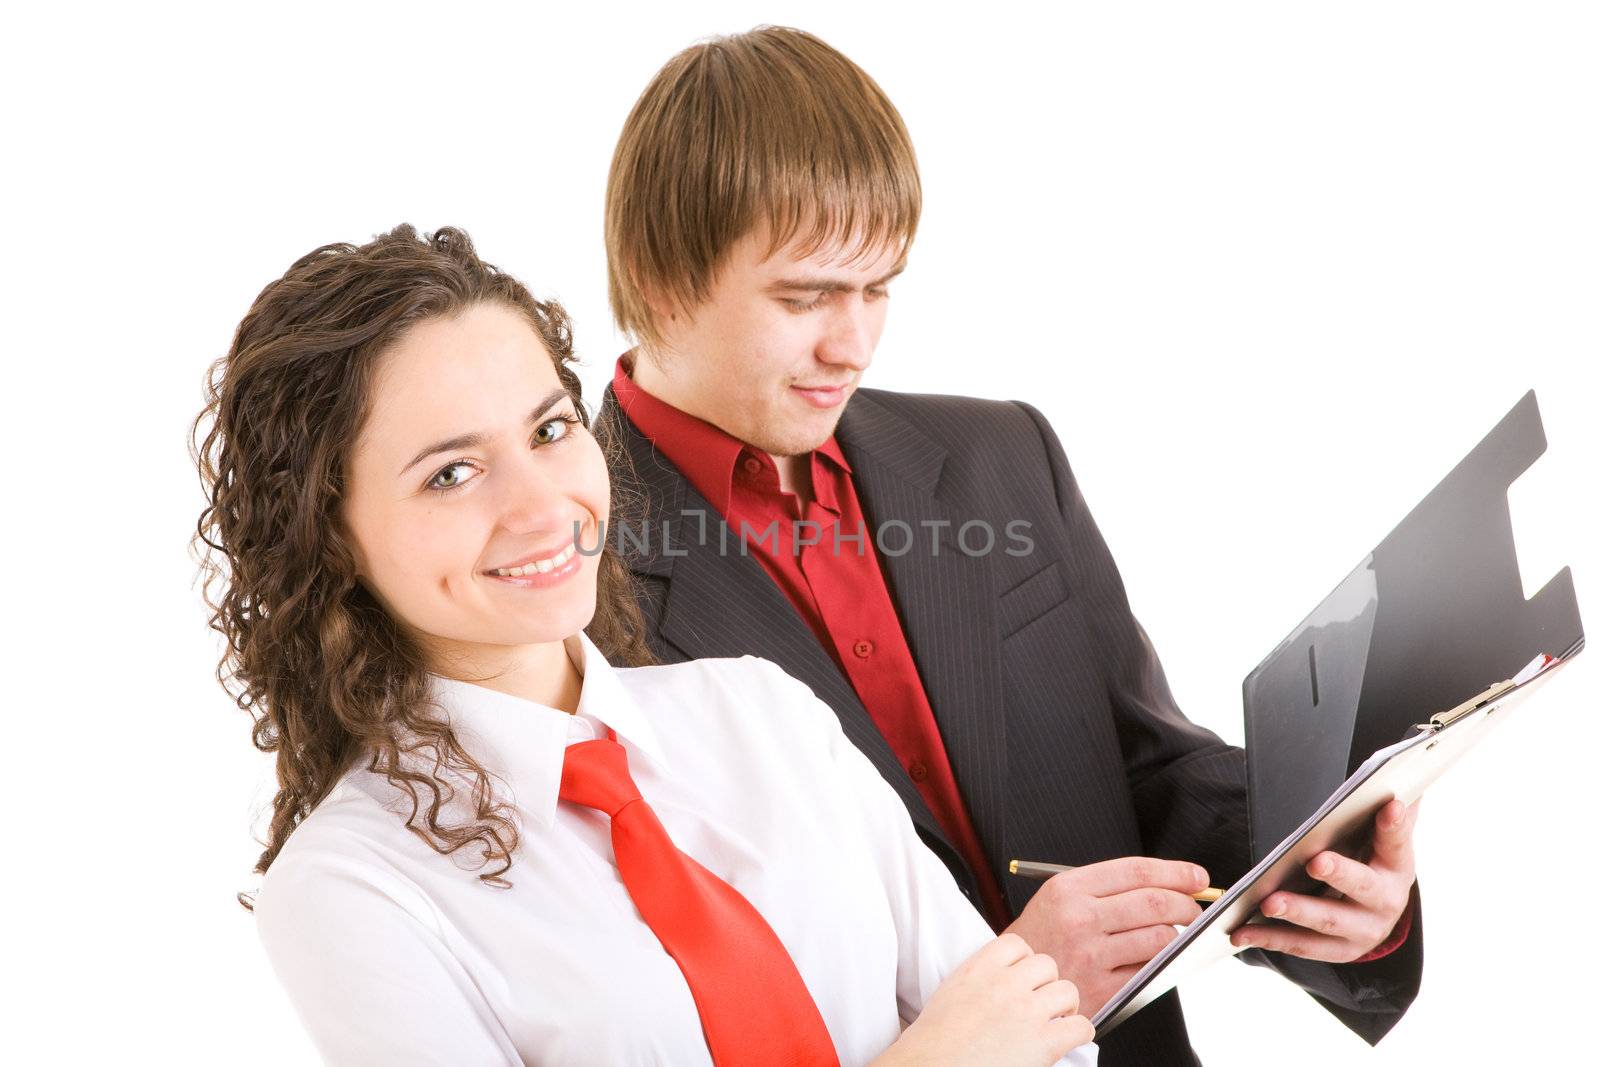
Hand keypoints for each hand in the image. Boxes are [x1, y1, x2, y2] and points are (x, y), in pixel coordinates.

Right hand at [880, 933, 1093, 1066]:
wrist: (930, 1066)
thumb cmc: (934, 1043)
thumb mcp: (950, 994)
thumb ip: (977, 981)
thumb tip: (995, 985)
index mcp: (979, 970)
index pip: (1017, 944)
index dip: (1025, 961)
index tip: (1024, 976)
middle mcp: (1005, 984)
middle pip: (1047, 964)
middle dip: (1047, 983)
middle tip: (1042, 1001)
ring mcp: (1026, 1011)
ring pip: (1068, 990)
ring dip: (1065, 1005)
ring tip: (1057, 1019)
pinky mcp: (1044, 1042)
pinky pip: (1081, 1026)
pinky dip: (1080, 1032)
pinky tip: (1068, 1040)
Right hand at [1003, 856, 1207, 1019]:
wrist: (1013, 983)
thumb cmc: (1041, 939)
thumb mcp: (1058, 899)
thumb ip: (1105, 889)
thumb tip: (1166, 884)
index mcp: (1068, 888)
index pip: (1136, 871)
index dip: (1174, 872)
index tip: (1196, 877)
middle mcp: (1078, 918)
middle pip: (1154, 902)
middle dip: (1186, 904)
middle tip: (1194, 908)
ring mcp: (1090, 955)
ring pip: (1158, 937)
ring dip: (1178, 936)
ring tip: (1176, 934)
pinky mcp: (1100, 988)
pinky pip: (1148, 970)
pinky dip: (1161, 963)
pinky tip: (1157, 958)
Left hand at [1230, 798, 1418, 961]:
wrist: (1377, 914)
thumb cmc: (1371, 862)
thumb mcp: (1379, 838)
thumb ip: (1388, 812)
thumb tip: (1396, 777)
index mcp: (1397, 866)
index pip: (1398, 841)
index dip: (1395, 825)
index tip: (1389, 805)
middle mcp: (1387, 902)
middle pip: (1363, 887)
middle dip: (1340, 873)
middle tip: (1315, 861)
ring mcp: (1363, 930)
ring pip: (1328, 921)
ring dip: (1297, 911)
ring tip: (1268, 902)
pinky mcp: (1339, 950)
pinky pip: (1302, 945)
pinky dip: (1270, 939)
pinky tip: (1241, 932)